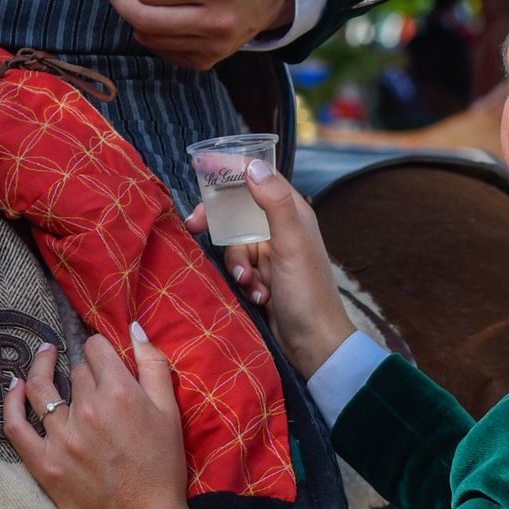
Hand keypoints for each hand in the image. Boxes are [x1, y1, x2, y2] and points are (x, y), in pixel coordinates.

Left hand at [2, 328, 197, 508]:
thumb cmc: (162, 469)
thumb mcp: (170, 412)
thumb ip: (152, 366)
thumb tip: (133, 328)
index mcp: (119, 392)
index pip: (95, 350)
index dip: (98, 350)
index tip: (100, 358)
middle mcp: (86, 409)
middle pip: (74, 372)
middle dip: (83, 372)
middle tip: (91, 382)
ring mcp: (60, 437)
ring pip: (41, 389)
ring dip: (39, 367)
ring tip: (42, 355)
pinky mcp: (44, 463)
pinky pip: (15, 425)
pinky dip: (10, 402)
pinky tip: (13, 386)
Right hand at [190, 160, 355, 379]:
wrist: (314, 344)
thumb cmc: (308, 293)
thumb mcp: (291, 244)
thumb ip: (274, 204)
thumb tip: (252, 166)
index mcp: (293, 212)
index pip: (258, 178)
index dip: (231, 168)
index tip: (200, 163)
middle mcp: (281, 228)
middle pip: (237, 211)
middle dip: (218, 223)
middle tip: (194, 225)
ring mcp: (270, 254)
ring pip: (234, 244)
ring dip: (237, 265)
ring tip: (250, 283)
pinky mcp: (261, 277)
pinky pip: (238, 268)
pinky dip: (243, 281)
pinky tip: (258, 296)